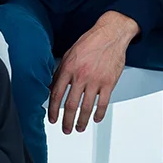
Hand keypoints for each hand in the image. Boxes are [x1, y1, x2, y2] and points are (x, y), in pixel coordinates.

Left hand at [49, 12, 139, 133]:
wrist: (111, 34)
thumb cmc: (91, 41)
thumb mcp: (70, 54)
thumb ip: (60, 71)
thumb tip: (51, 87)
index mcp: (69, 68)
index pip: (57, 94)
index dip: (53, 110)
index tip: (52, 118)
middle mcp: (81, 75)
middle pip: (71, 105)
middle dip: (66, 120)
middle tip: (65, 129)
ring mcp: (96, 80)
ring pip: (86, 107)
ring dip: (82, 121)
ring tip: (79, 128)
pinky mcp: (109, 82)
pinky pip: (103, 103)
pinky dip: (99, 114)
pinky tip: (95, 119)